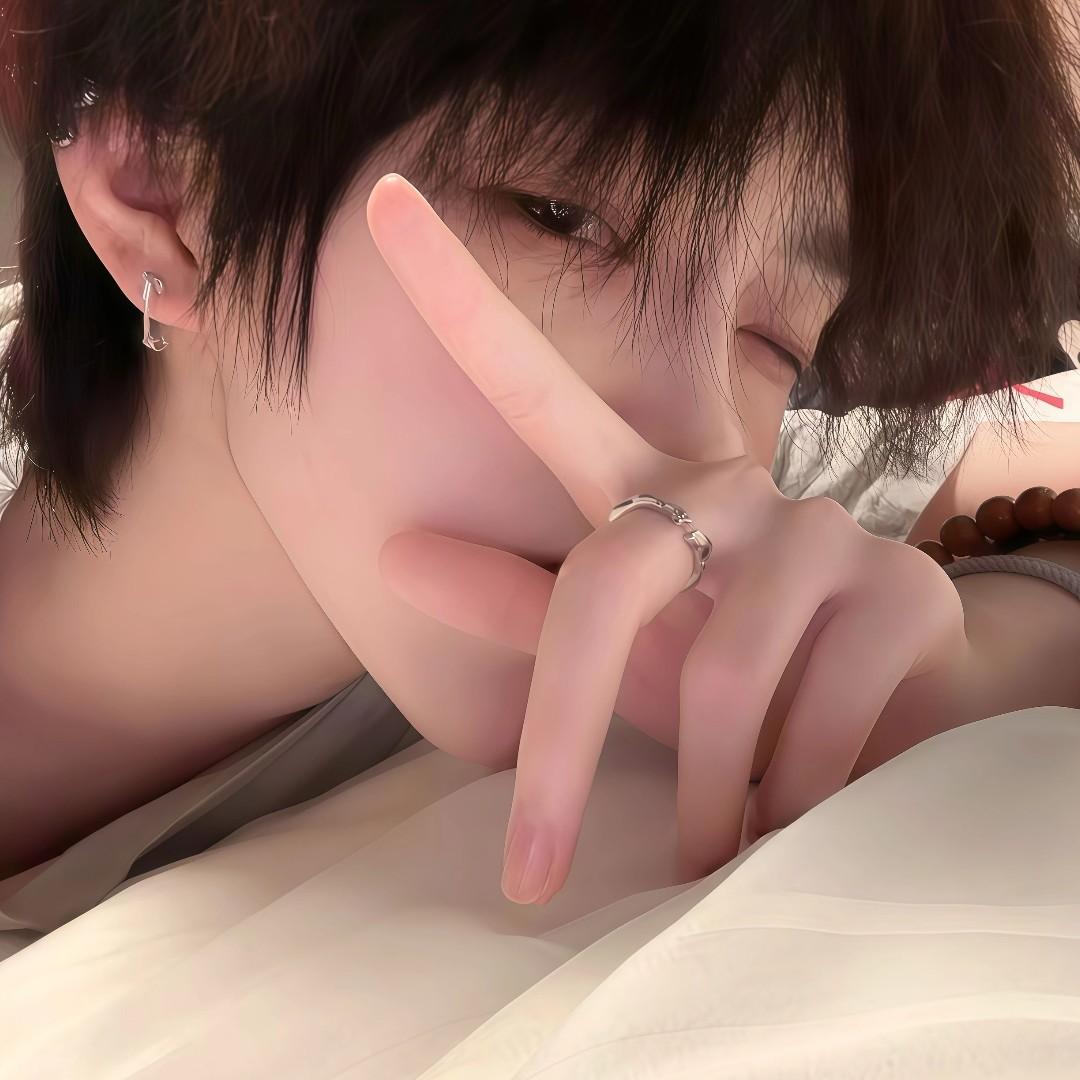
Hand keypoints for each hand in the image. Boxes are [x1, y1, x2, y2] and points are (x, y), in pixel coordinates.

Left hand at [365, 173, 966, 903]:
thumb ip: (515, 608)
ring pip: (723, 678)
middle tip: (529, 870)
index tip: (380, 203)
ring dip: (709, 793)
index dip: (459, 295)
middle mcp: (725, 484)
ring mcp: (819, 528)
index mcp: (639, 493)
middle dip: (560, 748)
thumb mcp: (619, 661)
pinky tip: (799, 813)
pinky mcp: (904, 589)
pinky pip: (815, 718)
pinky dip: (789, 798)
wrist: (895, 715)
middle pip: (604, 586)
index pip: (534, 384)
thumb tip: (396, 551)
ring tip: (718, 842)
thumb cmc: (729, 688)